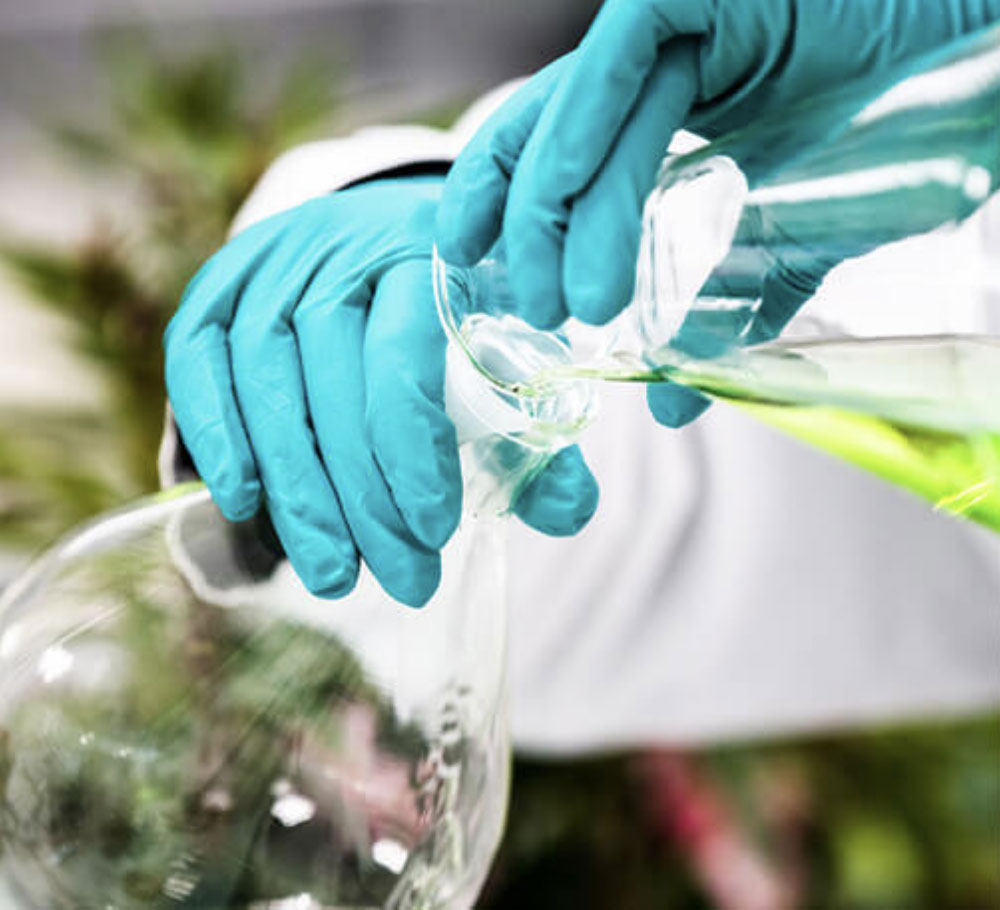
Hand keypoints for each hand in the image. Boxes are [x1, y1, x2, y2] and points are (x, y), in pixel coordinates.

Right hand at [165, 178, 597, 607]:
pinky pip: (197, 357)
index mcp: (426, 254)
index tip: (436, 531)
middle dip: (364, 499)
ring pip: (264, 381)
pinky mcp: (218, 287)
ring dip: (297, 491)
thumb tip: (572, 513)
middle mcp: (339, 247)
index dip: (412, 453)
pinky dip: (214, 430)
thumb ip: (538, 433)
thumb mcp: (509, 358)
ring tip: (334, 575)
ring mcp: (269, 263)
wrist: (386, 241)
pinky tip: (242, 500)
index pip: (404, 358)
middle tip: (401, 581)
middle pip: (332, 381)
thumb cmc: (456, 314)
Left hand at [437, 0, 999, 425]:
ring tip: (571, 301)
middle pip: (545, 142)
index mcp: (663, 112)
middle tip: (536, 317)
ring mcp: (674, 26)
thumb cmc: (892, 129)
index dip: (504, 219)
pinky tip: (571, 196)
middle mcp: (656, 66)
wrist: (981, 56)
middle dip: (523, 234)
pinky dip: (586, 127)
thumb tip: (674, 401)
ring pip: (578, 116)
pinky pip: (620, 56)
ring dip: (560, 213)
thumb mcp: (788, 238)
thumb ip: (730, 308)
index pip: (554, 162)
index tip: (481, 285)